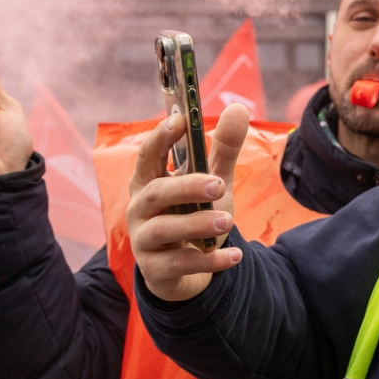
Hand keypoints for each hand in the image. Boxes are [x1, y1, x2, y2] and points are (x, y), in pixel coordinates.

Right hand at [125, 105, 249, 301]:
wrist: (185, 271)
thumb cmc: (194, 215)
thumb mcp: (213, 182)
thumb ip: (223, 149)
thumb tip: (238, 108)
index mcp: (149, 181)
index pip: (148, 156)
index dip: (160, 138)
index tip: (179, 120)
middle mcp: (140, 209)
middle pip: (155, 193)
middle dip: (185, 187)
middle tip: (217, 185)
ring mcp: (144, 240)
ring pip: (164, 229)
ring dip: (196, 224)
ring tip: (227, 221)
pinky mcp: (155, 269)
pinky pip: (180, 264)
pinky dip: (208, 260)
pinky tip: (234, 256)